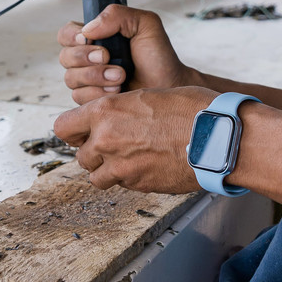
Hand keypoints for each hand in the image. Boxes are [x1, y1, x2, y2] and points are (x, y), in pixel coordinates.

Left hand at [53, 86, 216, 191]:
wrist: (218, 136)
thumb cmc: (192, 109)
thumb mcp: (149, 96)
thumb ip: (122, 109)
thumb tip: (112, 118)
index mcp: (106, 111)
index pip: (63, 127)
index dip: (74, 131)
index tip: (85, 132)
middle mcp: (106, 139)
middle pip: (81, 155)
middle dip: (95, 153)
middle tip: (115, 147)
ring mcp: (121, 166)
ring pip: (97, 177)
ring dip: (109, 170)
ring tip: (132, 159)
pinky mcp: (138, 185)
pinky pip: (122, 185)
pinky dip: (130, 179)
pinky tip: (149, 166)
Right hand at [58, 5, 196, 103]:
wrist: (170, 86)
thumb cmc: (158, 56)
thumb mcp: (145, 24)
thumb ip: (117, 15)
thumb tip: (88, 29)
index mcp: (96, 37)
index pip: (66, 34)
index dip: (72, 37)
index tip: (86, 39)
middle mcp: (88, 59)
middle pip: (66, 57)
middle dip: (86, 58)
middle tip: (109, 58)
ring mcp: (88, 81)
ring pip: (71, 79)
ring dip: (96, 77)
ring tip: (120, 77)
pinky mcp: (92, 101)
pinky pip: (80, 98)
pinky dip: (98, 93)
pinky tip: (117, 91)